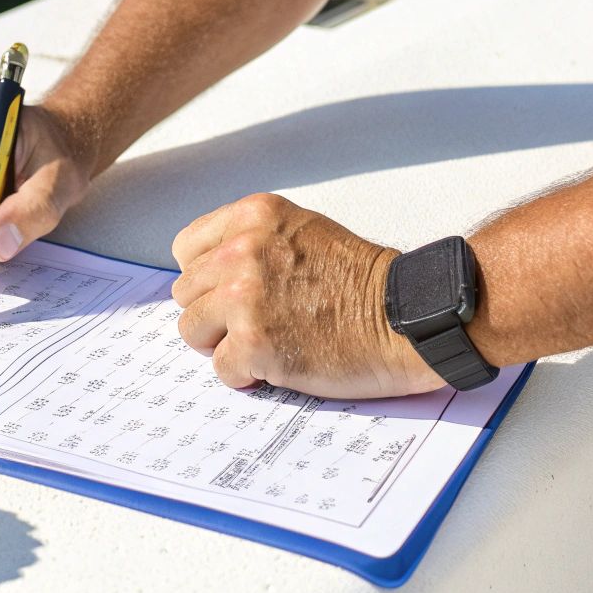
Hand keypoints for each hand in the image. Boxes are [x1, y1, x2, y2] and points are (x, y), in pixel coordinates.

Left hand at [170, 194, 442, 398]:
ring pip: (192, 330)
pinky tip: (279, 364)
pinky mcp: (254, 344)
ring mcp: (244, 298)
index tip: (231, 291)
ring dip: (225, 344)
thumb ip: (251, 241)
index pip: (186, 249)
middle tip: (256, 323)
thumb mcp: (301, 229)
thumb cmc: (361, 280)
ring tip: (267, 342)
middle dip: (215, 313)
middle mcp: (241, 251)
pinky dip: (246, 375)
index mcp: (253, 217)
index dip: (206, 277)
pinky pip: (220, 368)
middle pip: (185, 293)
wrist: (406, 317)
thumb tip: (206, 272)